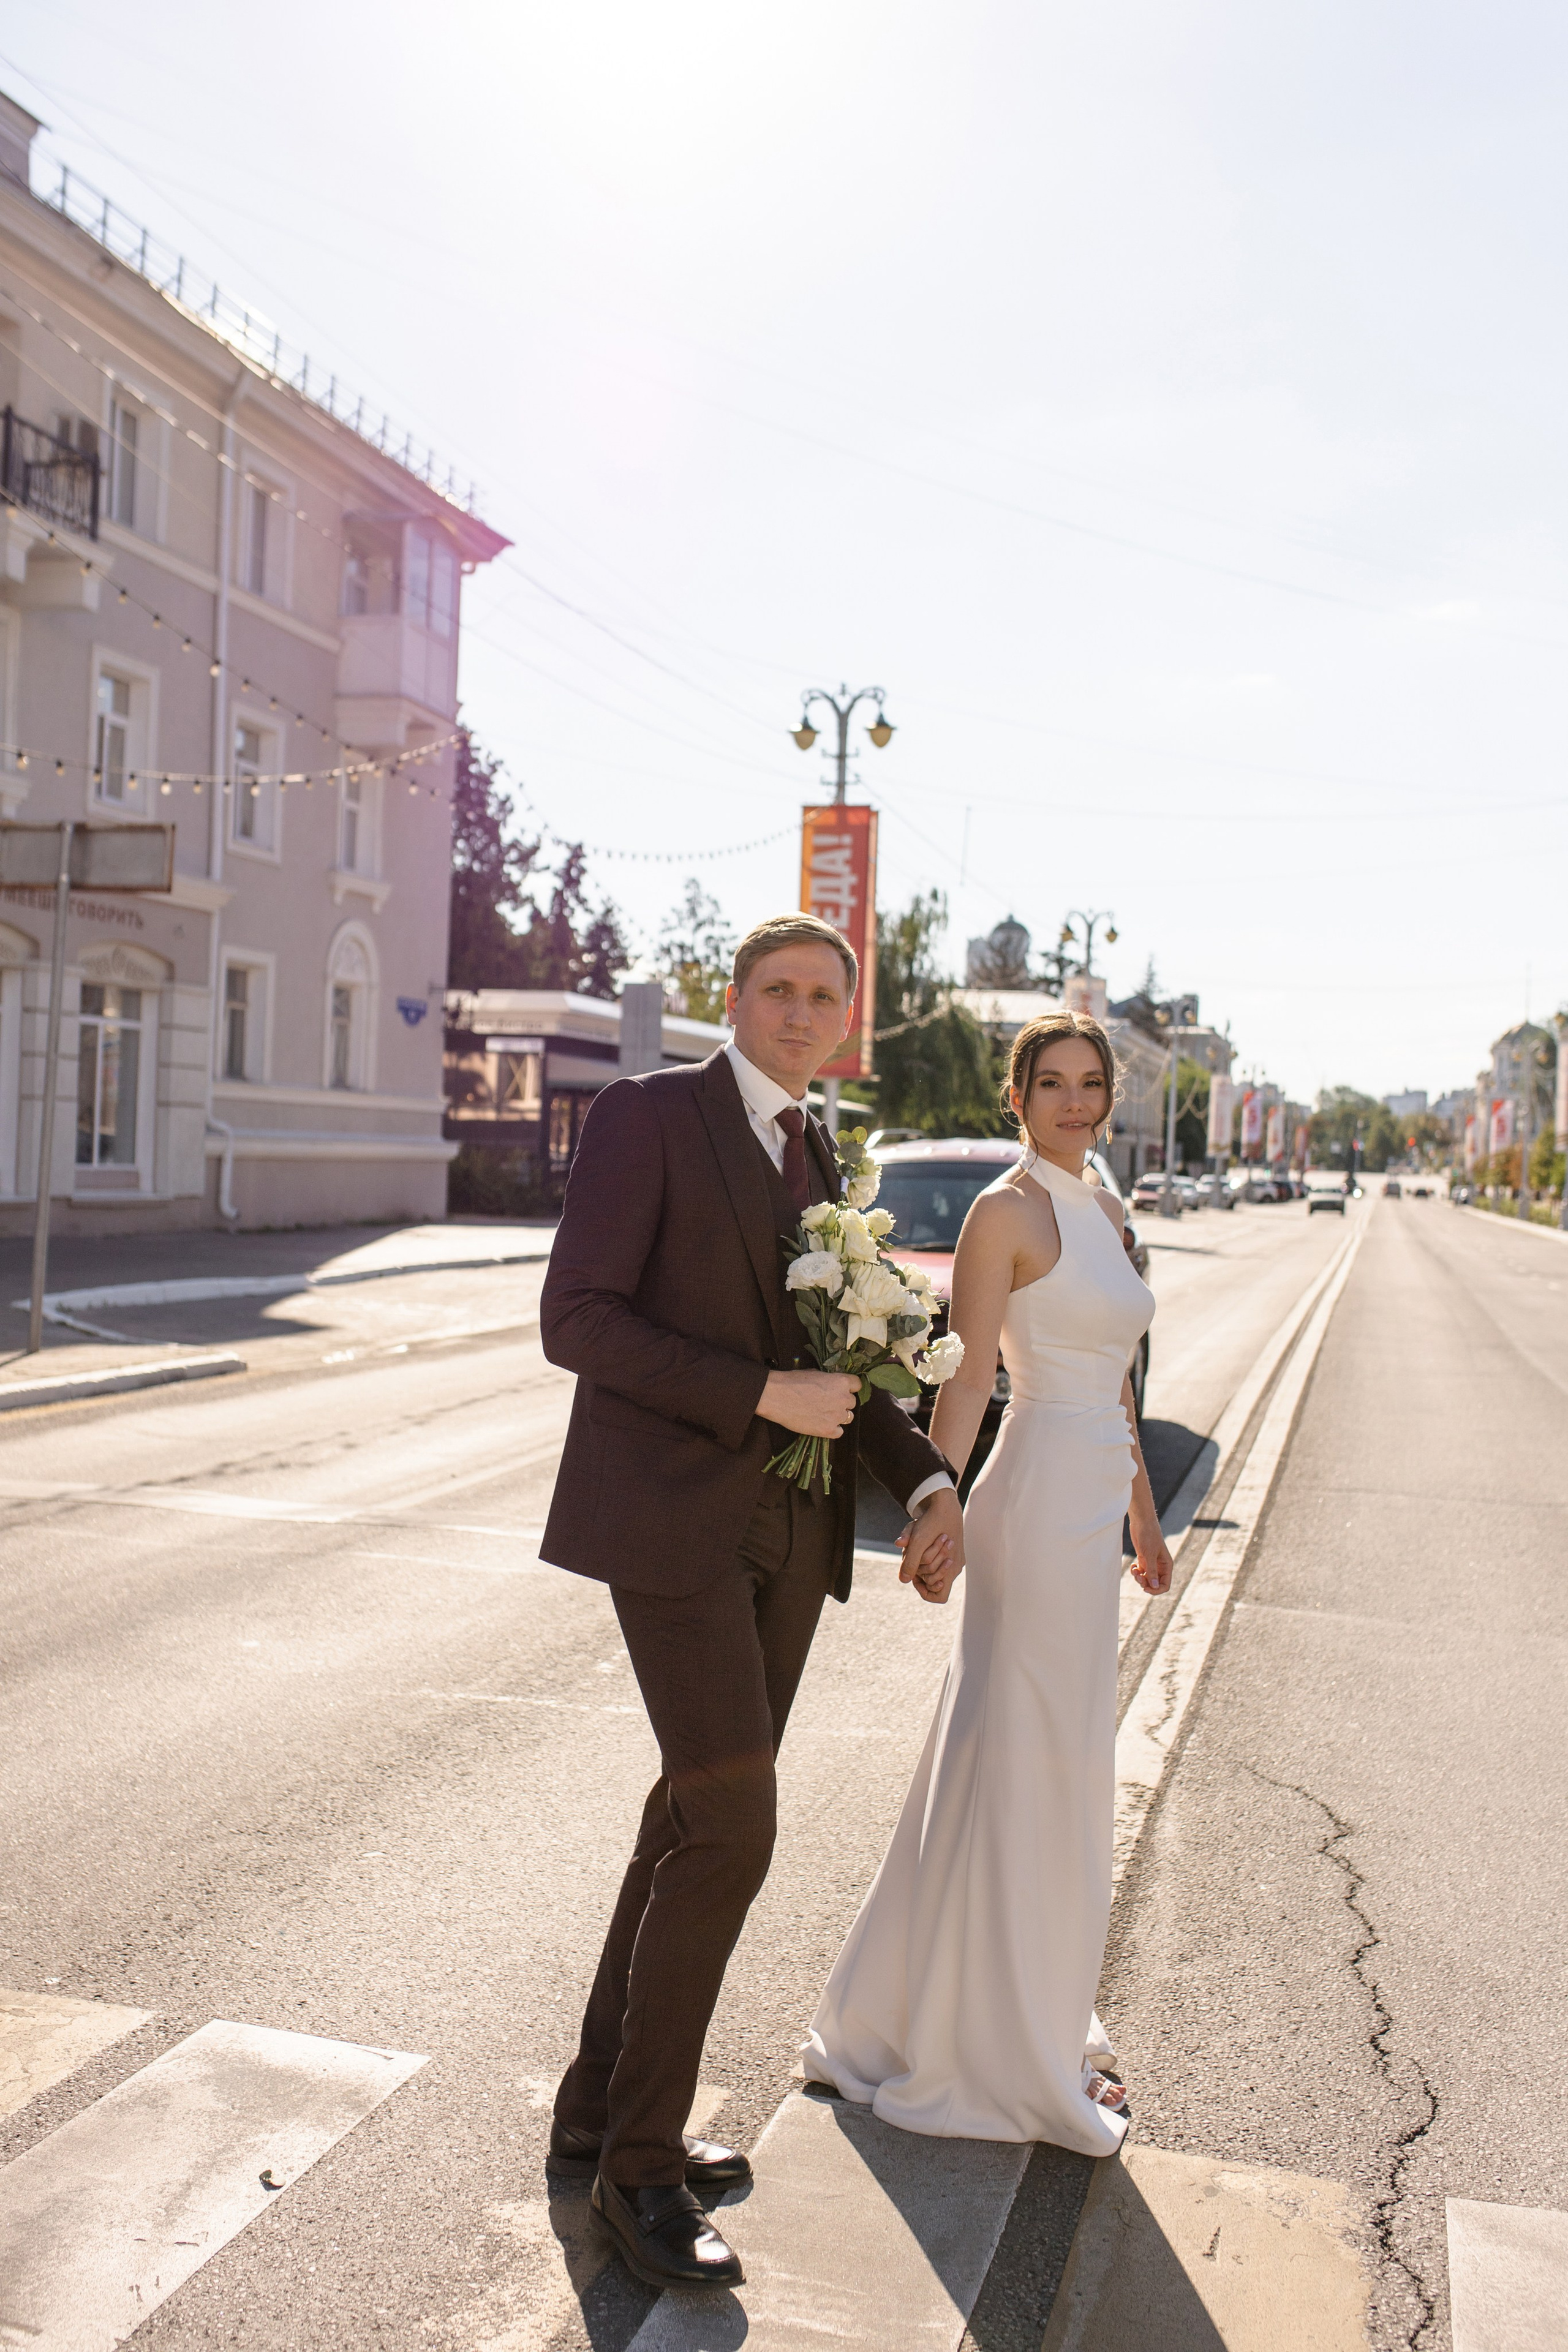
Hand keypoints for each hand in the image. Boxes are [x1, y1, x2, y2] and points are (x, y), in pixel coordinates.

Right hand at [758, 1369, 859, 1439]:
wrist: (777, 1396)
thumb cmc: (792, 1381)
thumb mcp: (814, 1373)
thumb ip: (828, 1380)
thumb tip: (830, 1383)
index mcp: (841, 1382)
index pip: (857, 1385)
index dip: (849, 1388)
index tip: (842, 1390)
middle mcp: (843, 1399)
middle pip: (852, 1402)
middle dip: (842, 1402)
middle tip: (827, 1403)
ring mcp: (837, 1416)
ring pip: (847, 1418)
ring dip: (838, 1416)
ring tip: (822, 1414)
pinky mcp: (828, 1430)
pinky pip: (839, 1432)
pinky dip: (832, 1429)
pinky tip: (820, 1424)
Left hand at [897, 1487, 965, 1603]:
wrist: (944, 1502)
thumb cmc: (932, 1521)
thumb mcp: (918, 1541)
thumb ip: (910, 1562)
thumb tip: (903, 1580)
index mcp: (952, 1569)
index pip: (939, 1597)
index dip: (925, 1592)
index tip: (915, 1577)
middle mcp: (955, 1567)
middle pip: (933, 1582)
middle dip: (920, 1572)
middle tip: (912, 1556)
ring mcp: (955, 1559)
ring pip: (933, 1569)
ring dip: (921, 1561)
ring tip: (915, 1545)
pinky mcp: (952, 1551)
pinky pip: (937, 1560)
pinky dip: (926, 1554)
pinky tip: (920, 1541)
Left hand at [1130, 1528, 1172, 1595]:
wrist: (1141, 1522)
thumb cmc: (1148, 1536)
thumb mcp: (1150, 1554)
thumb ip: (1152, 1571)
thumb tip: (1154, 1586)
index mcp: (1167, 1565)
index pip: (1165, 1585)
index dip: (1156, 1590)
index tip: (1146, 1589)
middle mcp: (1160, 1566)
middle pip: (1154, 1584)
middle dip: (1145, 1583)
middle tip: (1138, 1577)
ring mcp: (1151, 1563)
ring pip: (1146, 1579)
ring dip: (1139, 1578)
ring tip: (1134, 1570)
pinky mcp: (1144, 1560)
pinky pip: (1140, 1572)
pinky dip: (1136, 1572)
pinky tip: (1133, 1565)